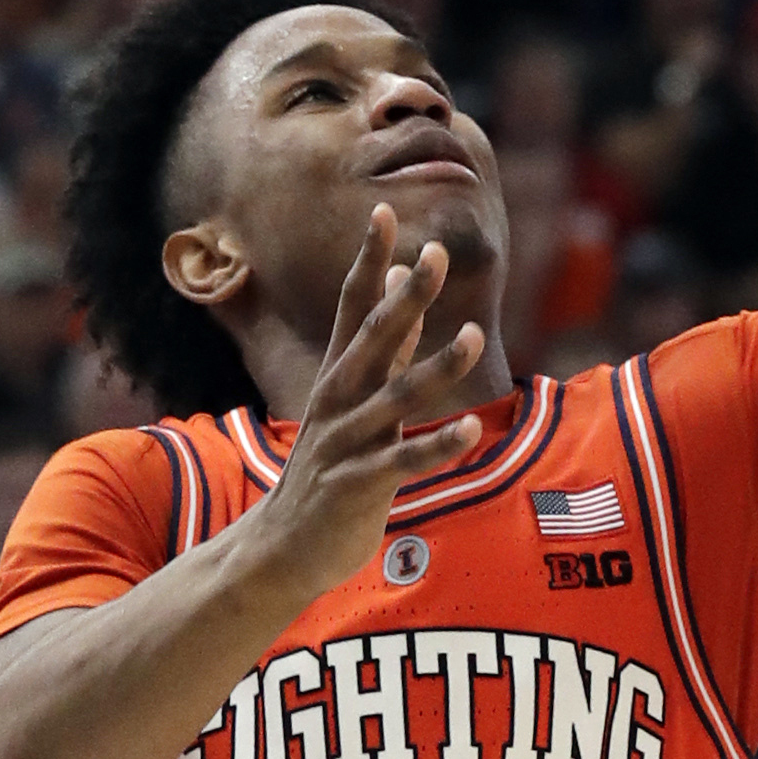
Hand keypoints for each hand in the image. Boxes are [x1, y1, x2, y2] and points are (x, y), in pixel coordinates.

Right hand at [260, 208, 487, 607]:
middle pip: (372, 338)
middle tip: (437, 254)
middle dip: (407, 297)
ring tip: (473, 334)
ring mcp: (346, 442)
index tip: (383, 210)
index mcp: (338, 376)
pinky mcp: (357, 485)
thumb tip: (402, 284)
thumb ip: (383, 348)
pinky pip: (401, 461)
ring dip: (436, 366)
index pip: (352, 305)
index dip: (369, 260)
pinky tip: (469, 428)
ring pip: (394, 397)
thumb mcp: (354, 402)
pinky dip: (435, 444)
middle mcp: (338, 400)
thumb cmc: (331, 469)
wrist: (284, 548)